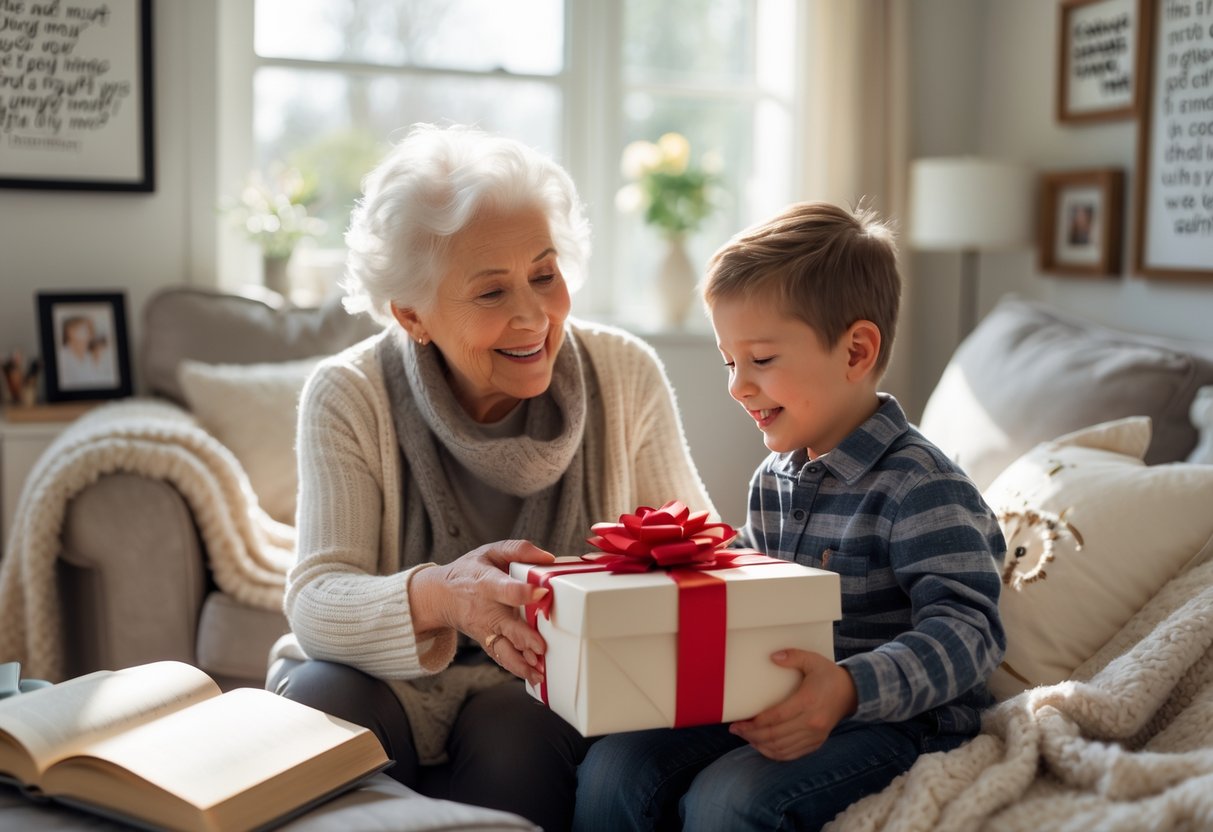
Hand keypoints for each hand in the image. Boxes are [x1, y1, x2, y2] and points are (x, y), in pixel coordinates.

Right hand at [409, 540, 553, 685]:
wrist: (440, 595)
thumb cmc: (469, 571)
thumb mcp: (490, 552)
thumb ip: (519, 549)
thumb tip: (548, 557)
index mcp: (487, 583)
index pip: (505, 589)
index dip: (523, 592)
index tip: (542, 595)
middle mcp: (486, 609)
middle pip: (506, 626)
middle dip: (523, 638)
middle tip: (542, 647)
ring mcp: (485, 629)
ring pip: (502, 649)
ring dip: (520, 663)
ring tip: (538, 673)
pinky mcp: (486, 641)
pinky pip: (501, 657)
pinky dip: (516, 669)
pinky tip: (532, 676)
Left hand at [728, 650, 857, 760]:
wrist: (851, 693)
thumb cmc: (828, 675)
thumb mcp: (812, 659)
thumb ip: (793, 656)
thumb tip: (772, 657)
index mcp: (808, 701)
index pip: (776, 717)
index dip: (755, 723)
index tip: (739, 721)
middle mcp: (812, 722)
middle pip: (775, 735)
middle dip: (751, 735)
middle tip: (736, 730)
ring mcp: (815, 735)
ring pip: (781, 748)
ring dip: (760, 745)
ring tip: (746, 737)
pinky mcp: (816, 743)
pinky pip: (791, 754)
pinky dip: (774, 754)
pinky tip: (761, 746)